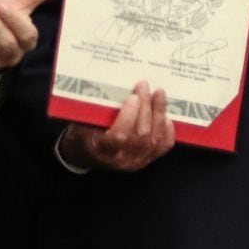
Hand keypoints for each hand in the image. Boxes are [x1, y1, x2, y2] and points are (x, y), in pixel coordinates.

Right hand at [57, 82, 174, 171]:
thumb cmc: (82, 134)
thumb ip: (96, 110)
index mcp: (101, 150)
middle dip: (146, 107)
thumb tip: (111, 87)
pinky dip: (167, 130)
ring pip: (154, 139)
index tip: (132, 97)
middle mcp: (122, 159)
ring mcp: (137, 161)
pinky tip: (166, 115)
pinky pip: (163, 146)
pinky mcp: (147, 159)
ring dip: (158, 114)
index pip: (120, 137)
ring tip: (158, 94)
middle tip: (144, 86)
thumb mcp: (81, 122)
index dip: (129, 116)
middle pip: (141, 135)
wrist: (84, 155)